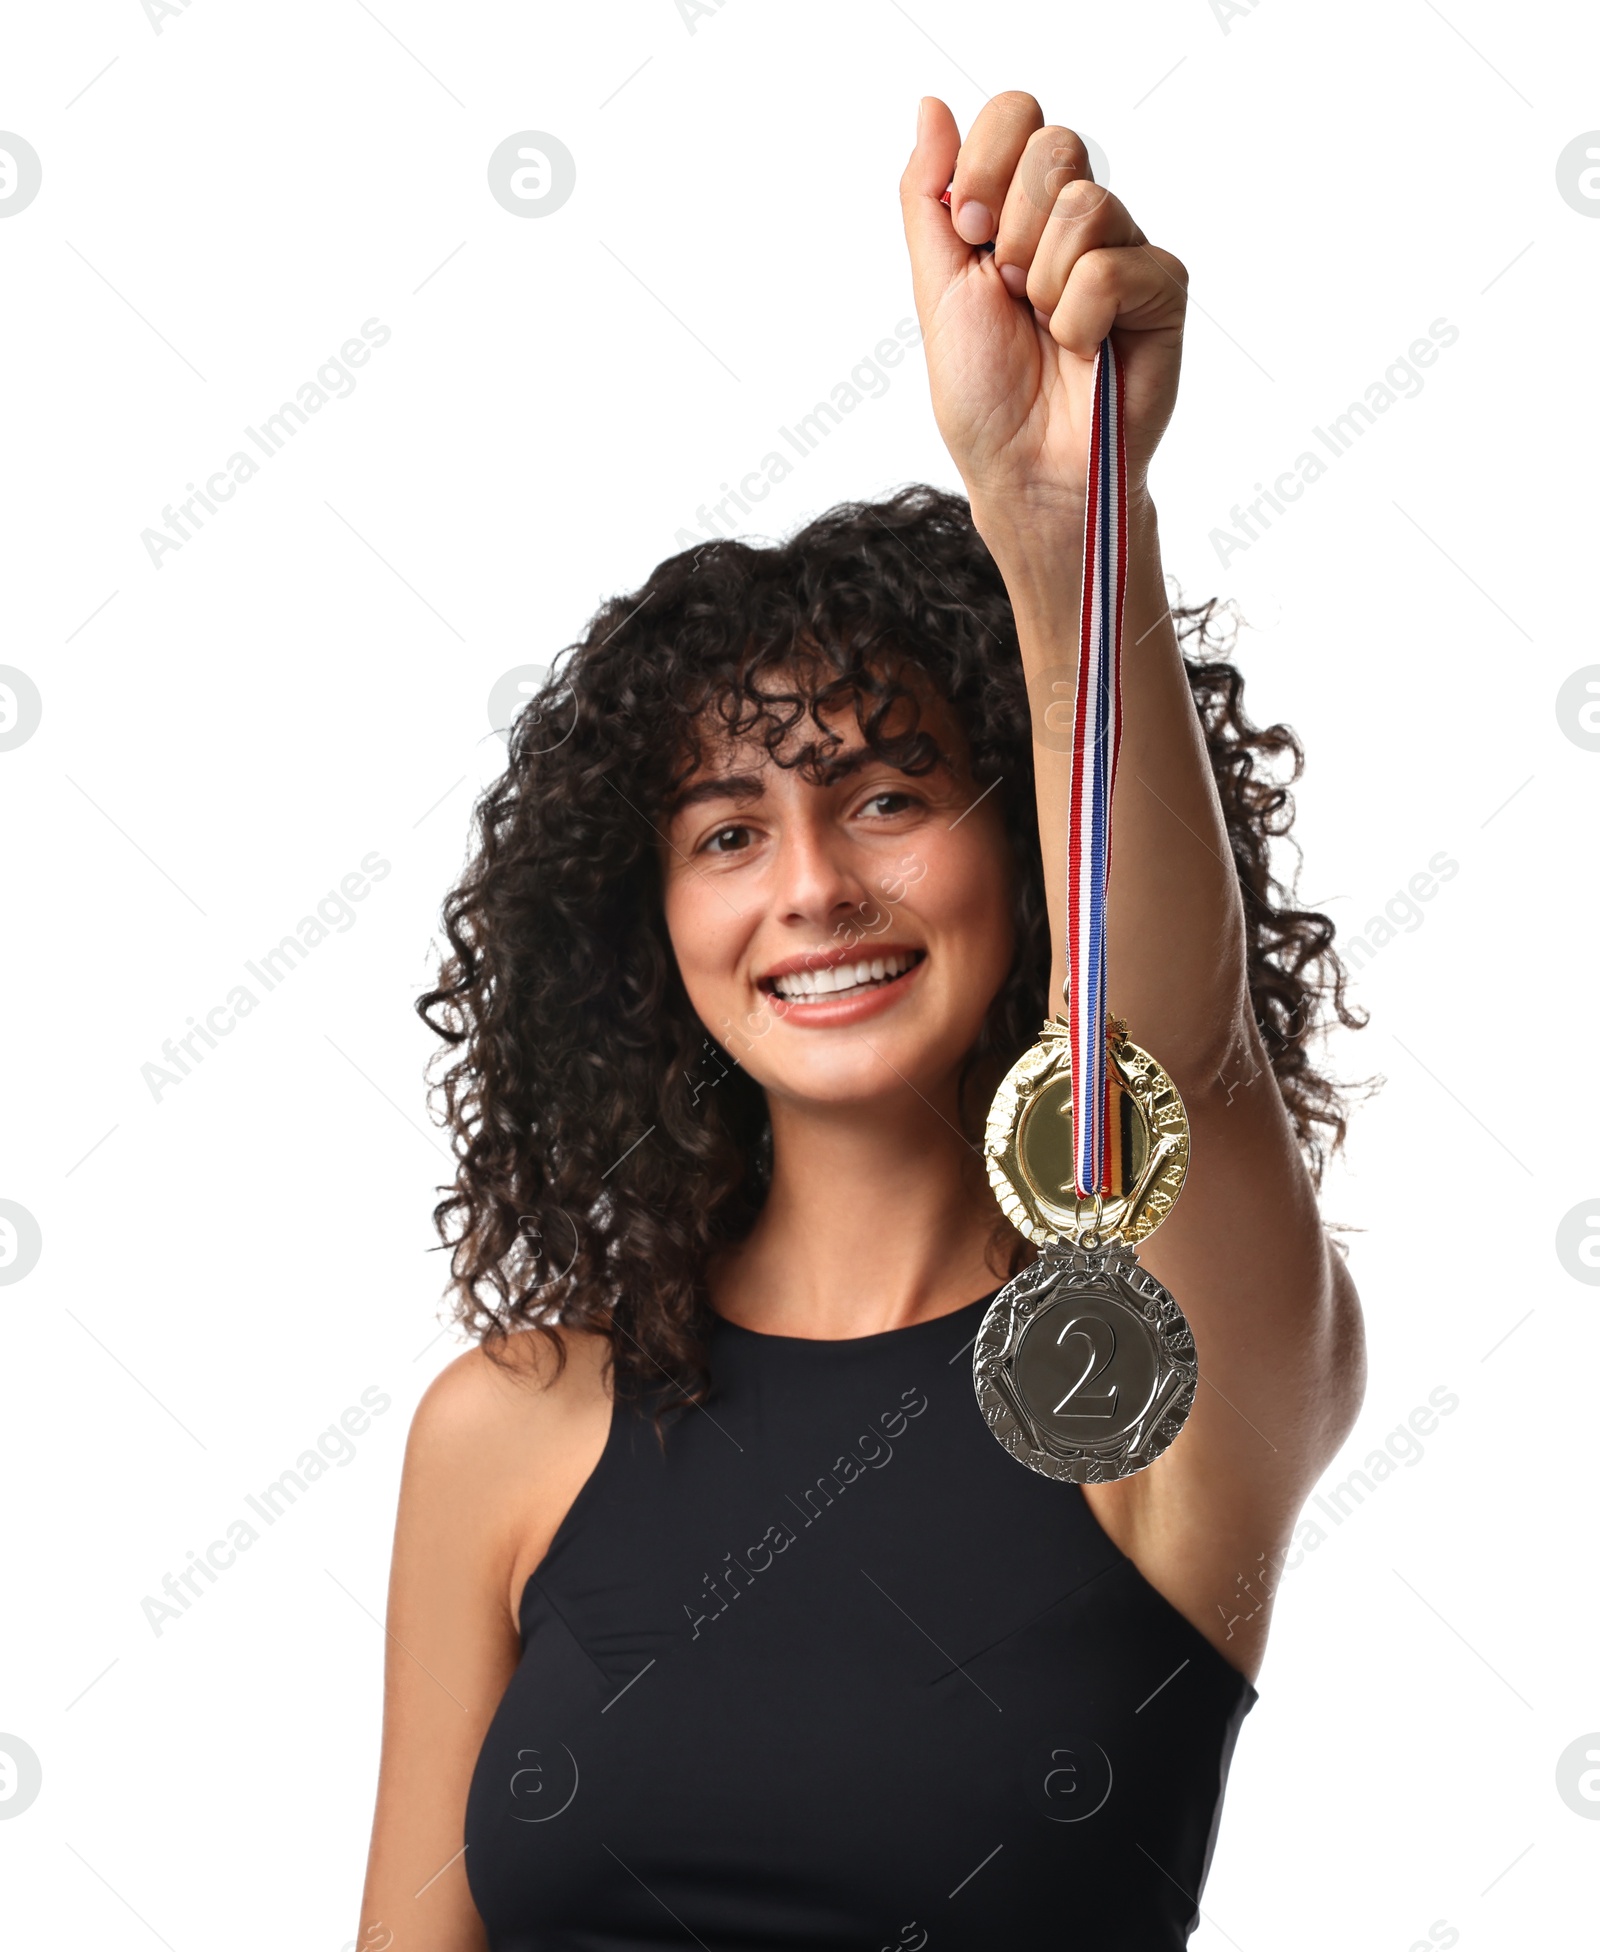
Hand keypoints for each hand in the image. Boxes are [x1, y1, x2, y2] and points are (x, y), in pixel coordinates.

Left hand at [900, 92, 1187, 531]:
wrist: (1025, 470)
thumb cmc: (985, 395)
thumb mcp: (937, 288)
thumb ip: (928, 197)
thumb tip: (931, 107)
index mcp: (1023, 209)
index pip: (1019, 115)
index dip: (986, 164)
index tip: (971, 233)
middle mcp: (1077, 220)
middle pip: (1054, 145)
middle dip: (1012, 229)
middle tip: (1011, 291)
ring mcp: (1124, 250)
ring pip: (1083, 204)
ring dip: (1044, 282)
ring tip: (1048, 329)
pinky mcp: (1161, 290)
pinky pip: (1113, 266)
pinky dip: (1080, 318)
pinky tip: (1085, 350)